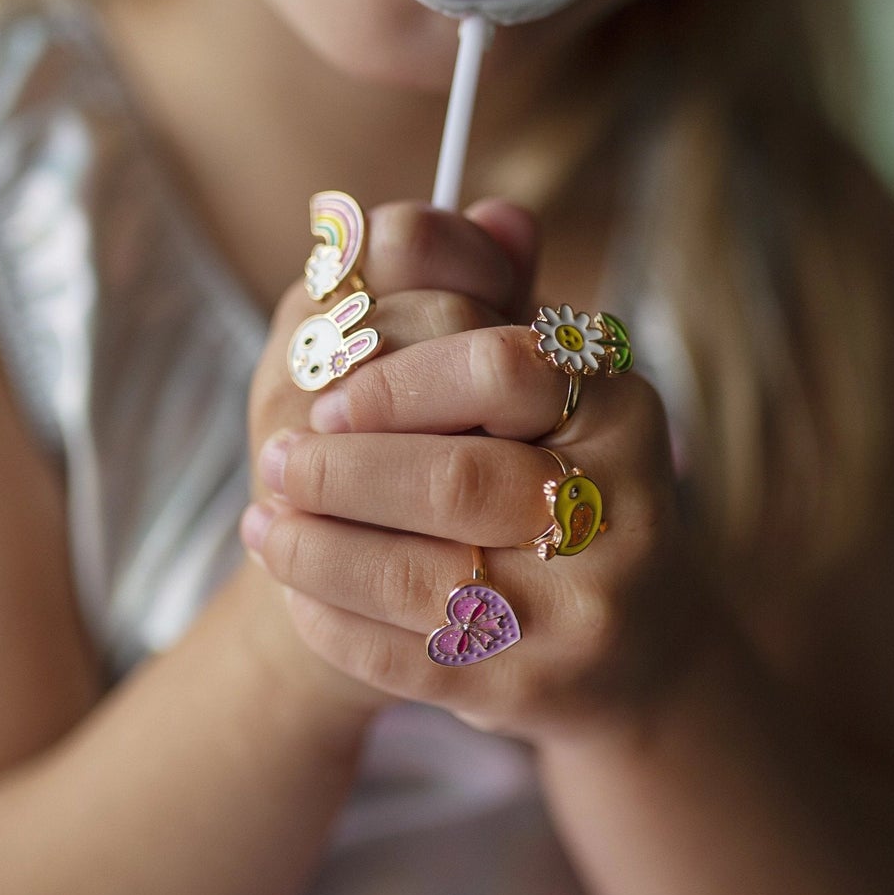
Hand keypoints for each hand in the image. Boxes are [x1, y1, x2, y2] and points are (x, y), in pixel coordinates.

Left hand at [244, 323, 735, 744]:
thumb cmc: (565, 487)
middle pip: (457, 480)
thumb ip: (499, 302)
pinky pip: (409, 661)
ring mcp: (586, 611)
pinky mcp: (537, 689)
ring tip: (264, 522)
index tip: (329, 393)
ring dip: (316, 549)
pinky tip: (296, 590)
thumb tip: (475, 205)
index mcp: (622, 408)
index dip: (400, 376)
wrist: (629, 648)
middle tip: (276, 460)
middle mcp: (624, 510)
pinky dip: (333, 622)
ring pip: (421, 579)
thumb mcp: (552, 390)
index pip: (504, 364)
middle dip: (342, 472)